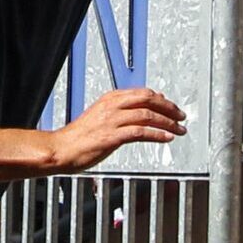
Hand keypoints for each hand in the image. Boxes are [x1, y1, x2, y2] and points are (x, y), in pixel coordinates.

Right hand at [51, 87, 187, 170]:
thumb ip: (120, 112)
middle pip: (149, 100)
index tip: (172, 107)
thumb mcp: (100, 117)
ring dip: (168, 122)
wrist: (61, 149)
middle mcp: (112, 106)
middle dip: (169, 108)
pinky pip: (141, 132)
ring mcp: (113, 120)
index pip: (143, 93)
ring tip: (179, 130)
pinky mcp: (113, 136)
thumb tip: (141, 111)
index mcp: (110, 98)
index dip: (161, 99)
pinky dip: (157, 134)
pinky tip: (166, 138)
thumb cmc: (79, 137)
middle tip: (181, 116)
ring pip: (148, 115)